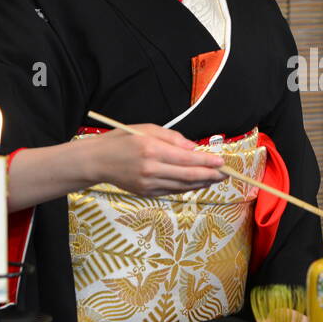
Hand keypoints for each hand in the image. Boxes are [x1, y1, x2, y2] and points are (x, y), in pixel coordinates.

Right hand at [87, 123, 225, 196]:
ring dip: (201, 183)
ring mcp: (148, 184)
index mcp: (152, 149)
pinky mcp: (145, 193)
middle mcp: (151, 169)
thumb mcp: (147, 129)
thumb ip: (173, 138)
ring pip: (182, 186)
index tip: (222, 162)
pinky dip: (187, 188)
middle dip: (210, 175)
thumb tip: (194, 148)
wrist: (97, 161)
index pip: (187, 158)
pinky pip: (172, 191)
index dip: (207, 162)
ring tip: (215, 179)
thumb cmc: (122, 140)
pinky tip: (197, 183)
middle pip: (188, 175)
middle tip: (225, 174)